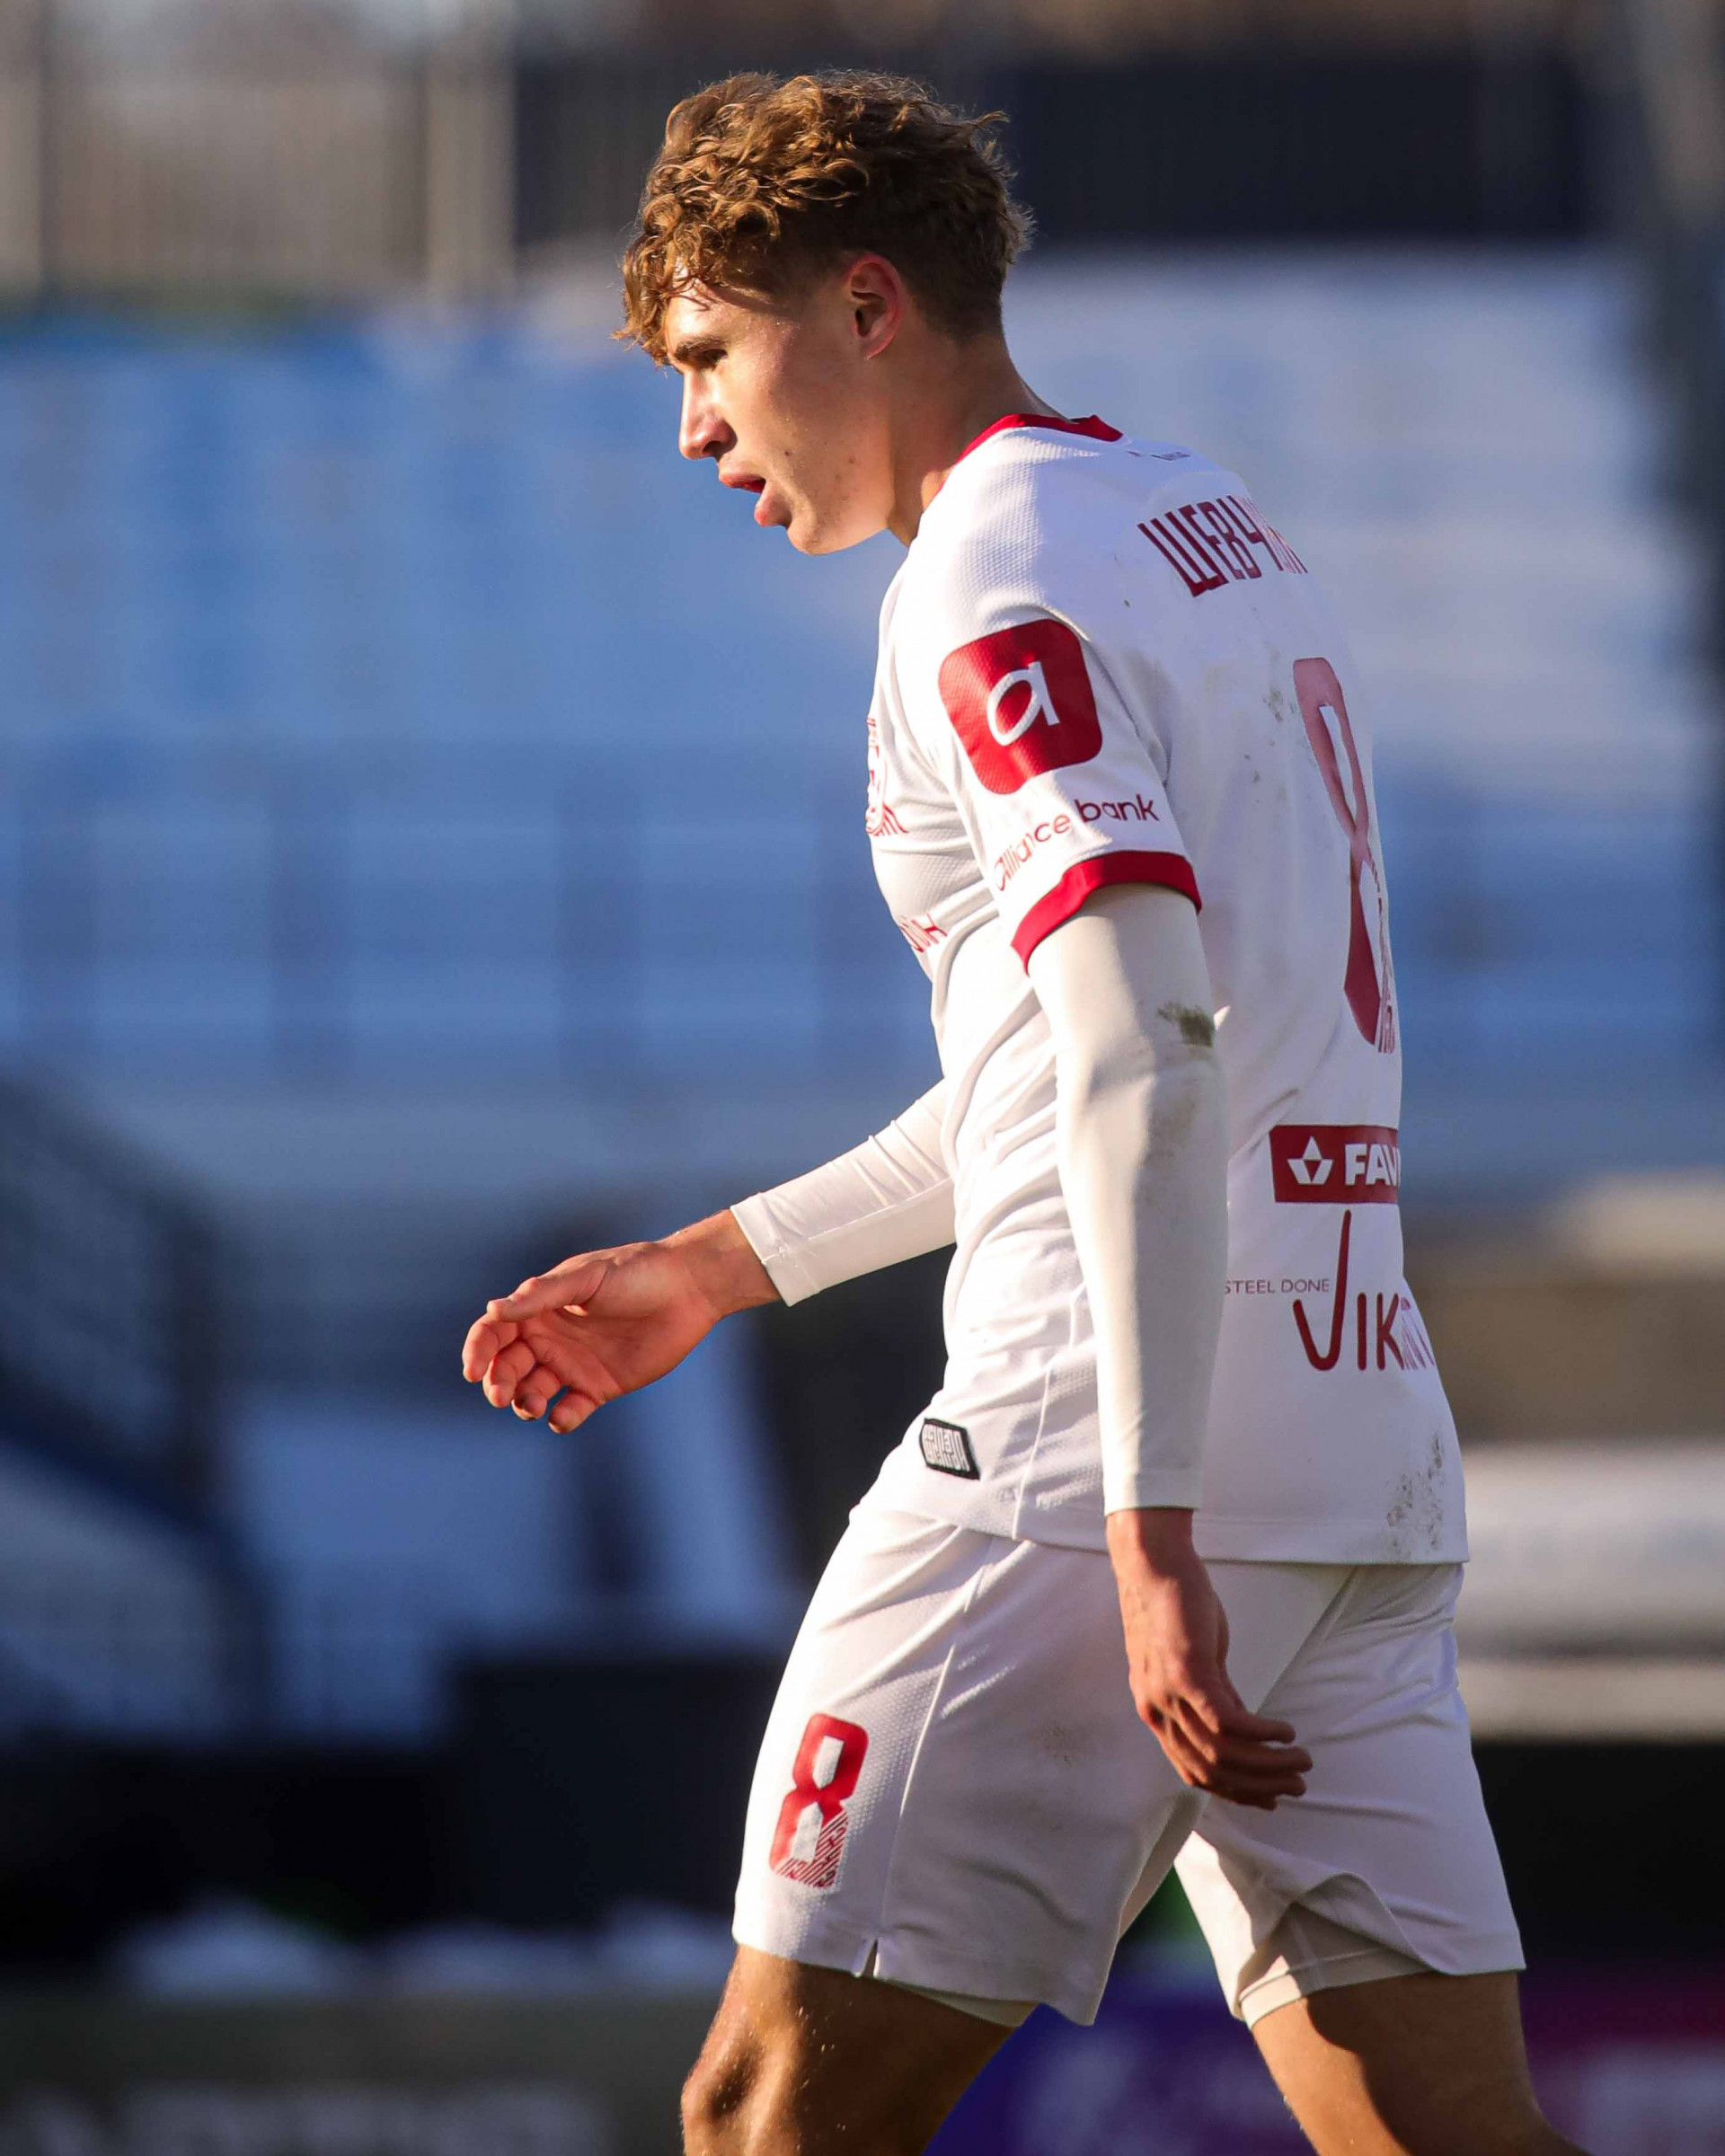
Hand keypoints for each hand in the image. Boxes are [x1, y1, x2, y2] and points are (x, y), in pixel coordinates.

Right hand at [461, 1210, 776, 1434]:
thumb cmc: (636, 1272)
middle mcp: (551, 1338)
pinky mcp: (598, 1387)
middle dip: (497, 1382)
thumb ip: (541, 1295)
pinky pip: (570, 1410)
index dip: (478, 1350)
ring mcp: (573, 1364)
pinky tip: (564, 1416)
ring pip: (532, 1392)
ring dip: (524, 1402)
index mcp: (540, 1308)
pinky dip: (561, 1419)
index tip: (472, 1369)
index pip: (495, 1331)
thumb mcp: (587, 1277)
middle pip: (507, 1366)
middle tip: (501, 1395)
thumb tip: (494, 1309)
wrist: (688, 1289)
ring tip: (533, 1404)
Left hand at [1106, 1508, 1311, 1810]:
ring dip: (1269, 1764)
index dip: (1235, 1792)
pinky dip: (1261, 1733)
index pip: (1194, 1772)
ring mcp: (1170, 1695)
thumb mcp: (1195, 1661)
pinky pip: (1228, 1722)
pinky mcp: (1187, 1674)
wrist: (1152, 1564)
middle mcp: (1158, 1712)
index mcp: (1156, 1712)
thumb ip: (1215, 1693)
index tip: (1270, 1798)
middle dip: (1259, 1786)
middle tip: (1297, 1785)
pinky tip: (1285, 1731)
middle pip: (1212, 1771)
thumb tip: (1243, 1722)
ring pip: (1223, 1753)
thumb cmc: (1175, 1607)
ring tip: (1302, 1759)